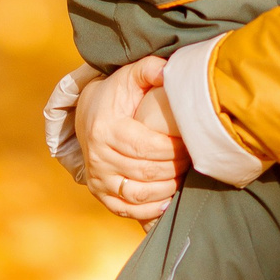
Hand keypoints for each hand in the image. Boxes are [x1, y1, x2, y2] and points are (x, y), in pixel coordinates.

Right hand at [78, 55, 187, 222]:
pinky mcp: (99, 193)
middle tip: (193, 160)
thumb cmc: (115, 95)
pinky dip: (149, 210)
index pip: (147, 147)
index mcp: (107, 129)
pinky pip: (126, 209)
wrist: (86, 115)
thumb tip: (170, 71)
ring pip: (139, 194)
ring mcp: (98, 178)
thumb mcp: (129, 75)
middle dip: (176, 168)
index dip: (174, 149)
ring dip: (167, 189)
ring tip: (184, 178)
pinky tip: (167, 201)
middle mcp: (98, 157)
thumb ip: (150, 69)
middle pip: (147, 172)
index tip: (192, 143)